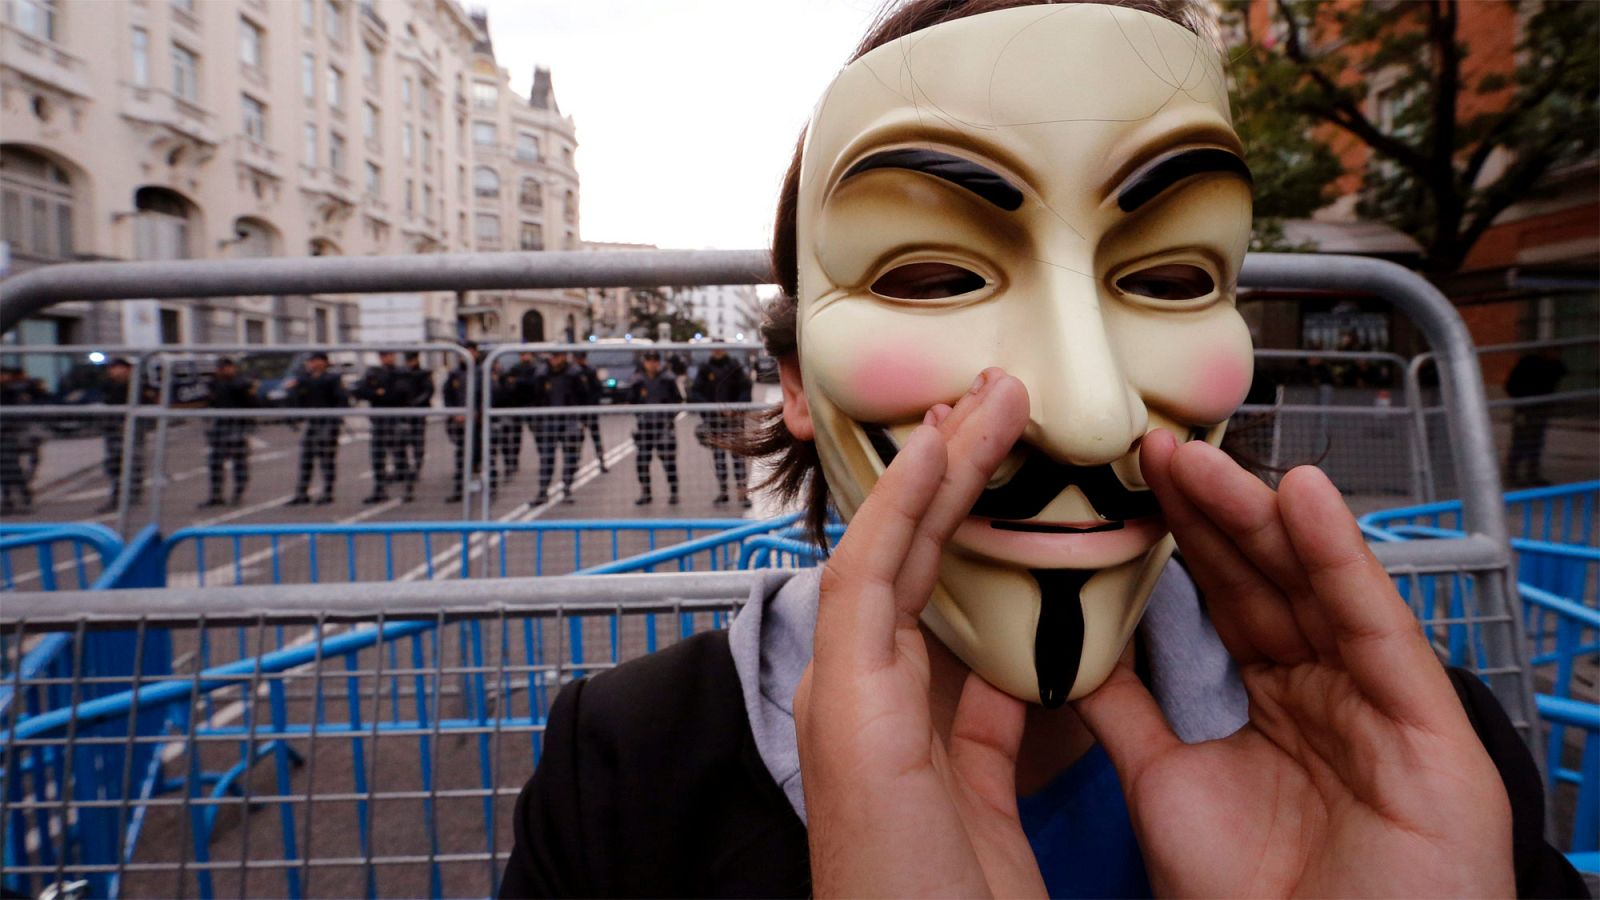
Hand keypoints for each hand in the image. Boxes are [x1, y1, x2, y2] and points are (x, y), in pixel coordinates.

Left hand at [795, 369, 1045, 898]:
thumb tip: (875, 543)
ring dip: (976, 533)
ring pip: (946, 609)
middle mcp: (873, 704)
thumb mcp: (872, 756)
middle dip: (948, 474)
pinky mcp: (962, 779)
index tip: (971, 411)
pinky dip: (1014, 626)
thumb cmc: (898, 897)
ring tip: (1018, 465)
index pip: (878, 549)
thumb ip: (867, 646)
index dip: (921, 473)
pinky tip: (1045, 597)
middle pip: (906, 560)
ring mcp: (918, 740)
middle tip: (1000, 403)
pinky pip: (988, 680)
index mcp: (848, 691)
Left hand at [1075, 431, 1513, 896]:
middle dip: (1212, 510)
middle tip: (1154, 448)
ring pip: (1316, 586)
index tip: (1133, 480)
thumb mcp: (1166, 785)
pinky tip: (1303, 497)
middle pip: (1268, 578)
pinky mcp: (1428, 723)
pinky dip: (1341, 559)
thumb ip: (1127, 712)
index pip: (1226, 597)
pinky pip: (1377, 625)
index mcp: (1275, 701)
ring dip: (1260, 516)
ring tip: (1201, 457)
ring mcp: (1379, 702)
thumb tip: (1067, 651)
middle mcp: (1329, 690)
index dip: (1183, 536)